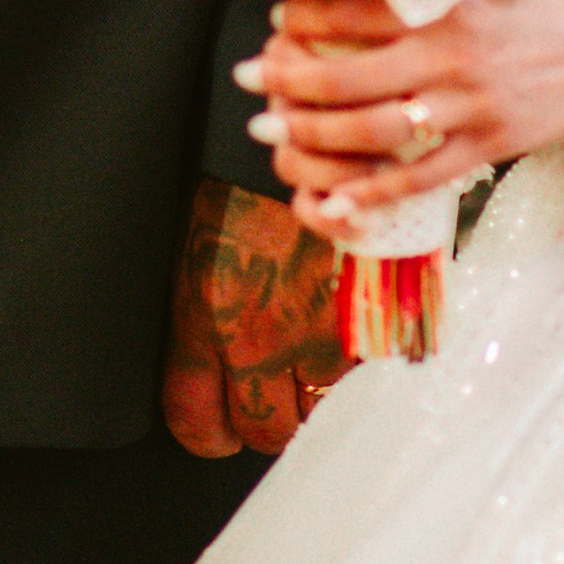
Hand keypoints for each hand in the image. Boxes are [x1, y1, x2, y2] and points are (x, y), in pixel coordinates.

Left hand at [162, 176, 345, 458]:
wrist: (303, 133)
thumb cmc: (241, 184)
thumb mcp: (197, 256)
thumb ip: (201, 321)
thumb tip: (212, 376)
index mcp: (200, 320)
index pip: (196, 422)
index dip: (208, 430)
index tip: (217, 422)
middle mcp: (257, 338)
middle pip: (264, 430)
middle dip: (266, 416)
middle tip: (270, 388)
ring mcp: (317, 331)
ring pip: (319, 409)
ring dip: (313, 391)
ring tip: (310, 355)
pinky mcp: (368, 316)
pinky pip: (362, 371)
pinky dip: (356, 360)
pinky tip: (343, 329)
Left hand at [252, 0, 563, 237]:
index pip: (351, 10)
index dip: (301, 18)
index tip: (277, 19)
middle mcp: (451, 52)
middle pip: (344, 75)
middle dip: (287, 82)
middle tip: (252, 81)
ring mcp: (471, 103)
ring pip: (370, 129)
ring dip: (313, 135)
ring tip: (277, 133)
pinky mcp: (494, 143)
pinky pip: (419, 176)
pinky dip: (372, 192)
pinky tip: (335, 201)